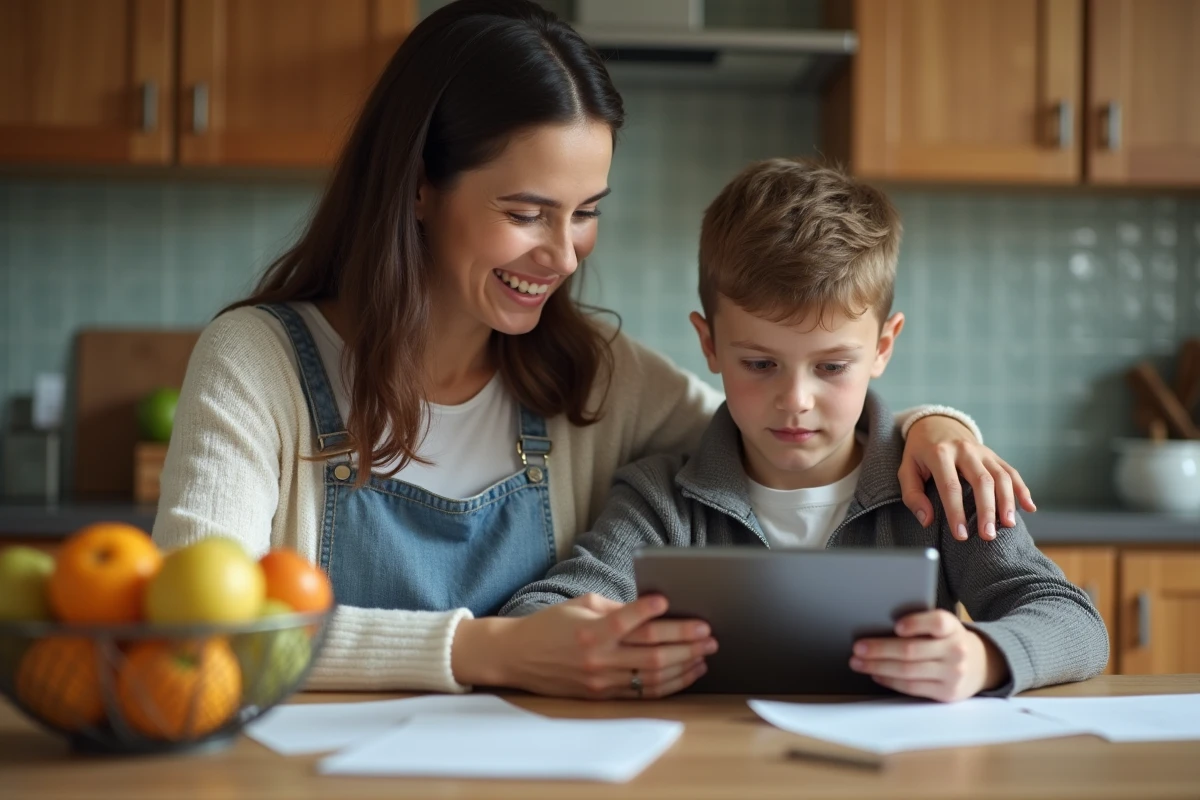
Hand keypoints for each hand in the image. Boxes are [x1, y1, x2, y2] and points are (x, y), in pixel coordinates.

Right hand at [453, 593, 715, 698]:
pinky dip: (672, 682)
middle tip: (709, 632)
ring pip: (653, 675)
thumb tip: (652, 609)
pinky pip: (646, 691)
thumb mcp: (579, 605)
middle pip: (650, 651)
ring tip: (707, 652)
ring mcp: (602, 680)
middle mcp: (598, 658)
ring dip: (685, 664)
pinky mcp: (604, 695)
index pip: (626, 621)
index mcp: (590, 631)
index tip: (669, 600)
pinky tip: (690, 671)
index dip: (649, 611)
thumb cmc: (550, 625)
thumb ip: (615, 608)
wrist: (518, 657)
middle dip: (685, 641)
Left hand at [849, 609, 1008, 701]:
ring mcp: (953, 674)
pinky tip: (876, 675)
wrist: (981, 665)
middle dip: (880, 650)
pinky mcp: (947, 693)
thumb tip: (878, 627)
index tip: (896, 626)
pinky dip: (890, 681)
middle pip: (912, 650)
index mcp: (953, 627)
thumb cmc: (948, 640)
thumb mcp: (943, 627)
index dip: (916, 624)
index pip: (937, 622)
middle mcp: (956, 650)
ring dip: (878, 667)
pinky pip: (912, 687)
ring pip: (908, 671)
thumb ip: (921, 625)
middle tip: (858, 648)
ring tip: (859, 663)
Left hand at [900, 416, 1034, 540]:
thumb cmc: (920, 452)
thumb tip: (926, 520)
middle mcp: (964, 450)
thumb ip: (913, 494)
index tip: (961, 535)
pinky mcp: (994, 455)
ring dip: (1007, 502)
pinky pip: (1012, 471)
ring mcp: (983, 451)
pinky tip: (1030, 508)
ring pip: (1001, 476)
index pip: (950, 486)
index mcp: (940, 453)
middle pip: (981, 481)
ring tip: (1008, 525)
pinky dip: (1023, 490)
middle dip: (987, 510)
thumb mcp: (907, 469)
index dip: (956, 513)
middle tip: (988, 535)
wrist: (936, 423)